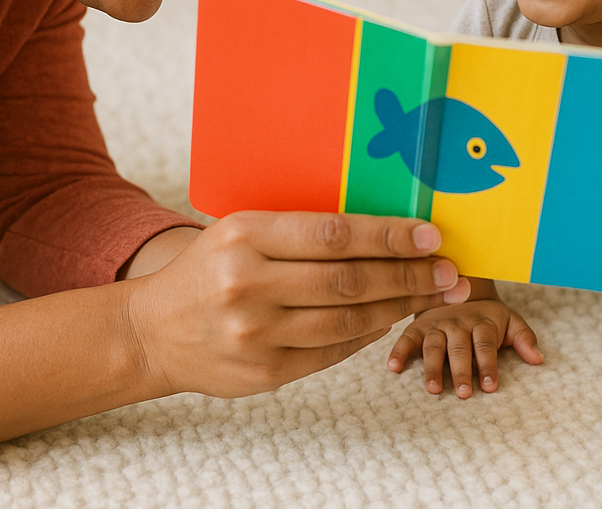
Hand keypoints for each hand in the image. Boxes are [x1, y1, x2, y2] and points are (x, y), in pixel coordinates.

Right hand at [124, 211, 469, 399]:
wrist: (153, 330)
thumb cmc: (209, 268)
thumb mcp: (242, 229)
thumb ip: (300, 229)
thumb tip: (381, 229)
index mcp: (244, 235)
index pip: (332, 234)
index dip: (388, 236)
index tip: (429, 236)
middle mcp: (248, 283)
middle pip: (348, 280)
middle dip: (408, 275)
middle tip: (448, 271)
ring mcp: (255, 334)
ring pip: (347, 320)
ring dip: (398, 306)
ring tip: (431, 294)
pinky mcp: (264, 373)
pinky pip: (332, 352)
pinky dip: (367, 333)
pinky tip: (389, 316)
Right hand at [386, 283, 540, 397]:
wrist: (459, 287)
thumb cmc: (487, 315)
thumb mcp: (509, 320)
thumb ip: (524, 338)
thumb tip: (538, 359)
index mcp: (482, 320)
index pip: (485, 343)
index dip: (488, 364)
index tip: (490, 386)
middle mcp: (458, 321)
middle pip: (459, 347)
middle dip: (461, 370)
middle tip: (463, 393)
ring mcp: (436, 323)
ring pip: (433, 345)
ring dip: (432, 367)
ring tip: (433, 389)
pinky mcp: (418, 326)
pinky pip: (406, 338)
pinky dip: (399, 351)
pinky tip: (393, 368)